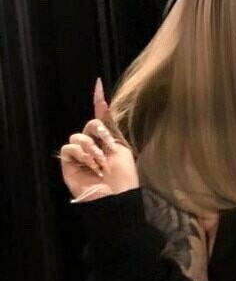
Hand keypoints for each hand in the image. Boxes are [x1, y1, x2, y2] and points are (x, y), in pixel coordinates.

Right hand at [58, 78, 139, 201]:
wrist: (115, 196)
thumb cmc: (123, 176)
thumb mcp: (121, 148)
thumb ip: (110, 128)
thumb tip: (103, 107)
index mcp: (107, 141)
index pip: (100, 117)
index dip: (98, 101)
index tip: (98, 84)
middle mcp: (92, 145)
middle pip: (90, 124)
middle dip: (99, 132)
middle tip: (107, 146)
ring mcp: (79, 154)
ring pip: (78, 136)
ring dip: (92, 148)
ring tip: (100, 163)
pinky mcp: (68, 163)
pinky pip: (69, 148)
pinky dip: (82, 155)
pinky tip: (91, 166)